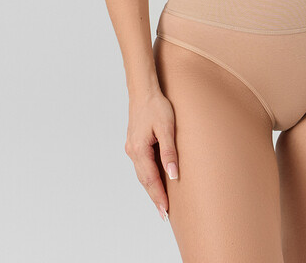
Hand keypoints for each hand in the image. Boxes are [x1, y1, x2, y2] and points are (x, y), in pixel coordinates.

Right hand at [124, 90, 178, 221]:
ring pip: (142, 174)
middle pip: (144, 180)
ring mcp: (131, 148)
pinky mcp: (134, 143)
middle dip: (155, 197)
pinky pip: (141, 165)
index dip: (159, 197)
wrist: (143, 91)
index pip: (150, 180)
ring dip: (151, 188)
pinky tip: (155, 181)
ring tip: (161, 202)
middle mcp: (132, 151)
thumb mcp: (167, 127)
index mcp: (139, 149)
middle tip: (164, 215)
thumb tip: (173, 175)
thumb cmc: (157, 106)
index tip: (166, 212)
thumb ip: (169, 152)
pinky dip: (148, 176)